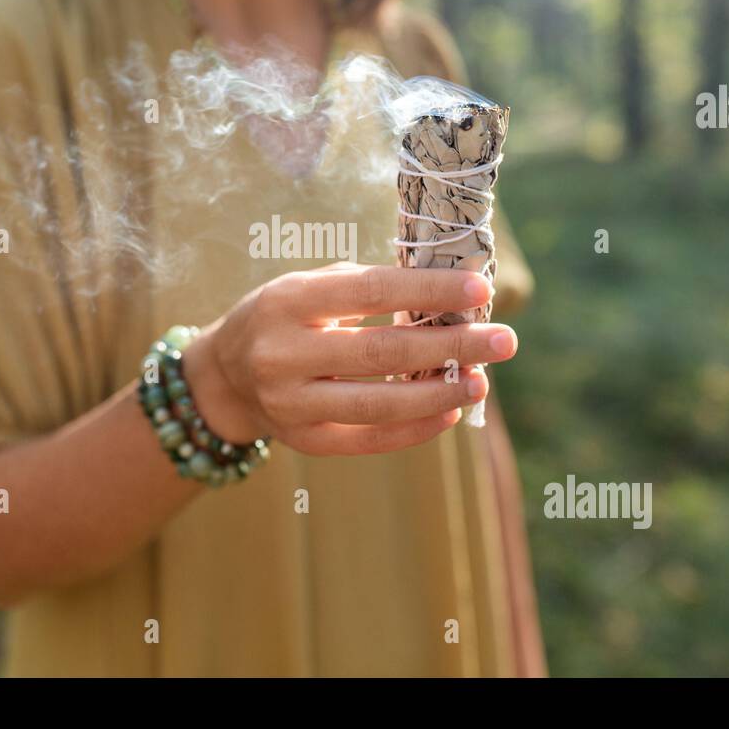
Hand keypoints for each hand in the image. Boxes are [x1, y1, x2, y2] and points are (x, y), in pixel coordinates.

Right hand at [181, 263, 518, 455]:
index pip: (372, 292)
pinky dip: (416, 428)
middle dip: (452, 346)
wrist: (224, 376)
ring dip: (440, 393)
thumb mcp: (308, 287)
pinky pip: (370, 439)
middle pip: (384, 352)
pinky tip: (450, 412)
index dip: (430, 291)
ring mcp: (291, 403)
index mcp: (287, 301)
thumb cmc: (283, 319)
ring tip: (481, 381)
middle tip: (504, 341)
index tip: (480, 290)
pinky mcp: (304, 441)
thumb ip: (367, 289)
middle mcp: (283, 354)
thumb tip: (446, 300)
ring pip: (380, 403)